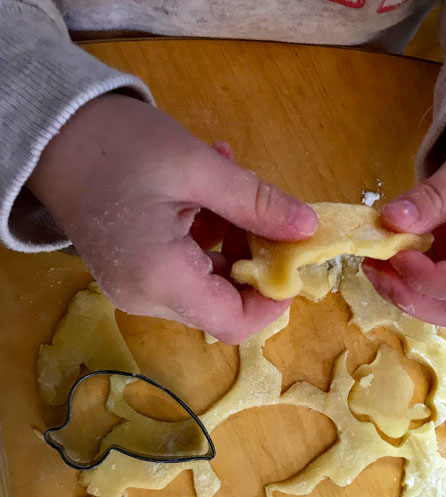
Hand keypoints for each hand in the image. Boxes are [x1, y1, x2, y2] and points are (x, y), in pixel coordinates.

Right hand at [27, 94, 317, 343]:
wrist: (49, 135)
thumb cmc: (116, 145)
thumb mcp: (197, 166)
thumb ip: (256, 203)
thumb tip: (307, 228)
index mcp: (161, 278)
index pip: (234, 324)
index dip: (272, 301)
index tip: (290, 259)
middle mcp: (147, 298)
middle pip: (223, 304)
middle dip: (253, 262)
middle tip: (264, 212)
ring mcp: (138, 290)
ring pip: (208, 286)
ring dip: (232, 243)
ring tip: (229, 190)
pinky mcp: (135, 275)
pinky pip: (186, 271)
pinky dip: (207, 240)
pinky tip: (207, 196)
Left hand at [364, 85, 445, 328]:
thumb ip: (437, 193)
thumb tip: (390, 220)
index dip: (433, 281)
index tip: (396, 256)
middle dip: (415, 299)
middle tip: (376, 270)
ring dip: (406, 293)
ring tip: (374, 263)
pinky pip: (434, 283)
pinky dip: (405, 277)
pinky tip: (383, 256)